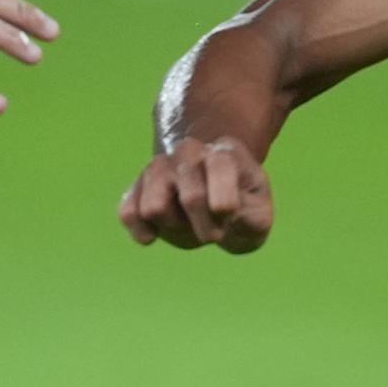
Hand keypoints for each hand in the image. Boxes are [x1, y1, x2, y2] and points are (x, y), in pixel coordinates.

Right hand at [119, 135, 274, 251]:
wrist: (213, 200)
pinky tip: (157, 234)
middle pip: (192, 197)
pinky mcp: (136, 190)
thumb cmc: (240, 210)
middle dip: (206, 227)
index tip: (230, 217)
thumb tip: (223, 215)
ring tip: (188, 224)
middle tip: (215, 231)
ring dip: (174, 228)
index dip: (225, 204)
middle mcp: (189, 152)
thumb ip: (251, 218)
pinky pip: (128, 213)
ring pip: (154, 208)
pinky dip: (143, 231)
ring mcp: (159, 168)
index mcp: (224, 152)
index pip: (220, 167)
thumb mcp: (259, 216)